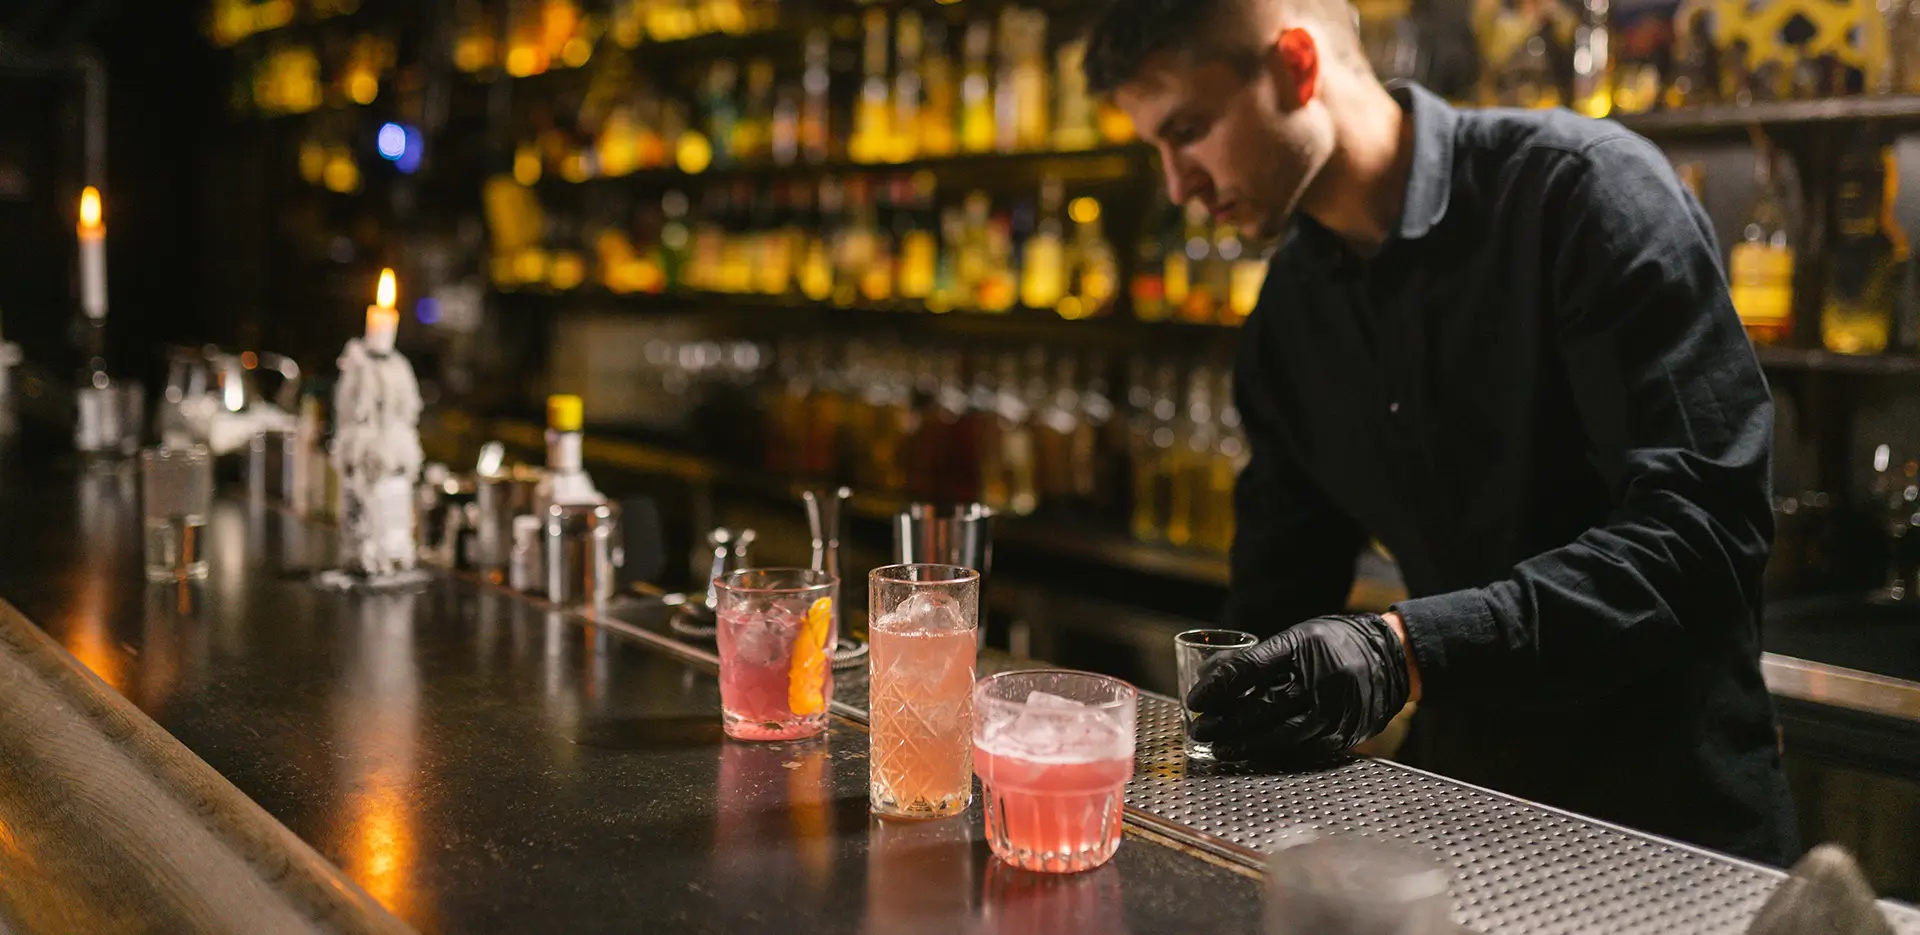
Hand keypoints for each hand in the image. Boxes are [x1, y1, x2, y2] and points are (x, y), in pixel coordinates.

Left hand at [1186, 613, 1410, 761]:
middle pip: (1262, 706)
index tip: (1194, 700)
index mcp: (1303, 645)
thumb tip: (1209, 678)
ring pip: (1280, 735)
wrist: (1391, 657)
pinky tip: (1252, 755)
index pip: (1250, 667)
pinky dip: (1274, 753)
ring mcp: (1335, 708)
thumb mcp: (1298, 637)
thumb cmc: (1333, 644)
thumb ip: (1259, 658)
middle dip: (1225, 722)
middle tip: (1200, 729)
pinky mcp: (1345, 733)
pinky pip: (1303, 750)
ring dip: (1244, 745)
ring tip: (1218, 748)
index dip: (1218, 686)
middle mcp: (1320, 677)